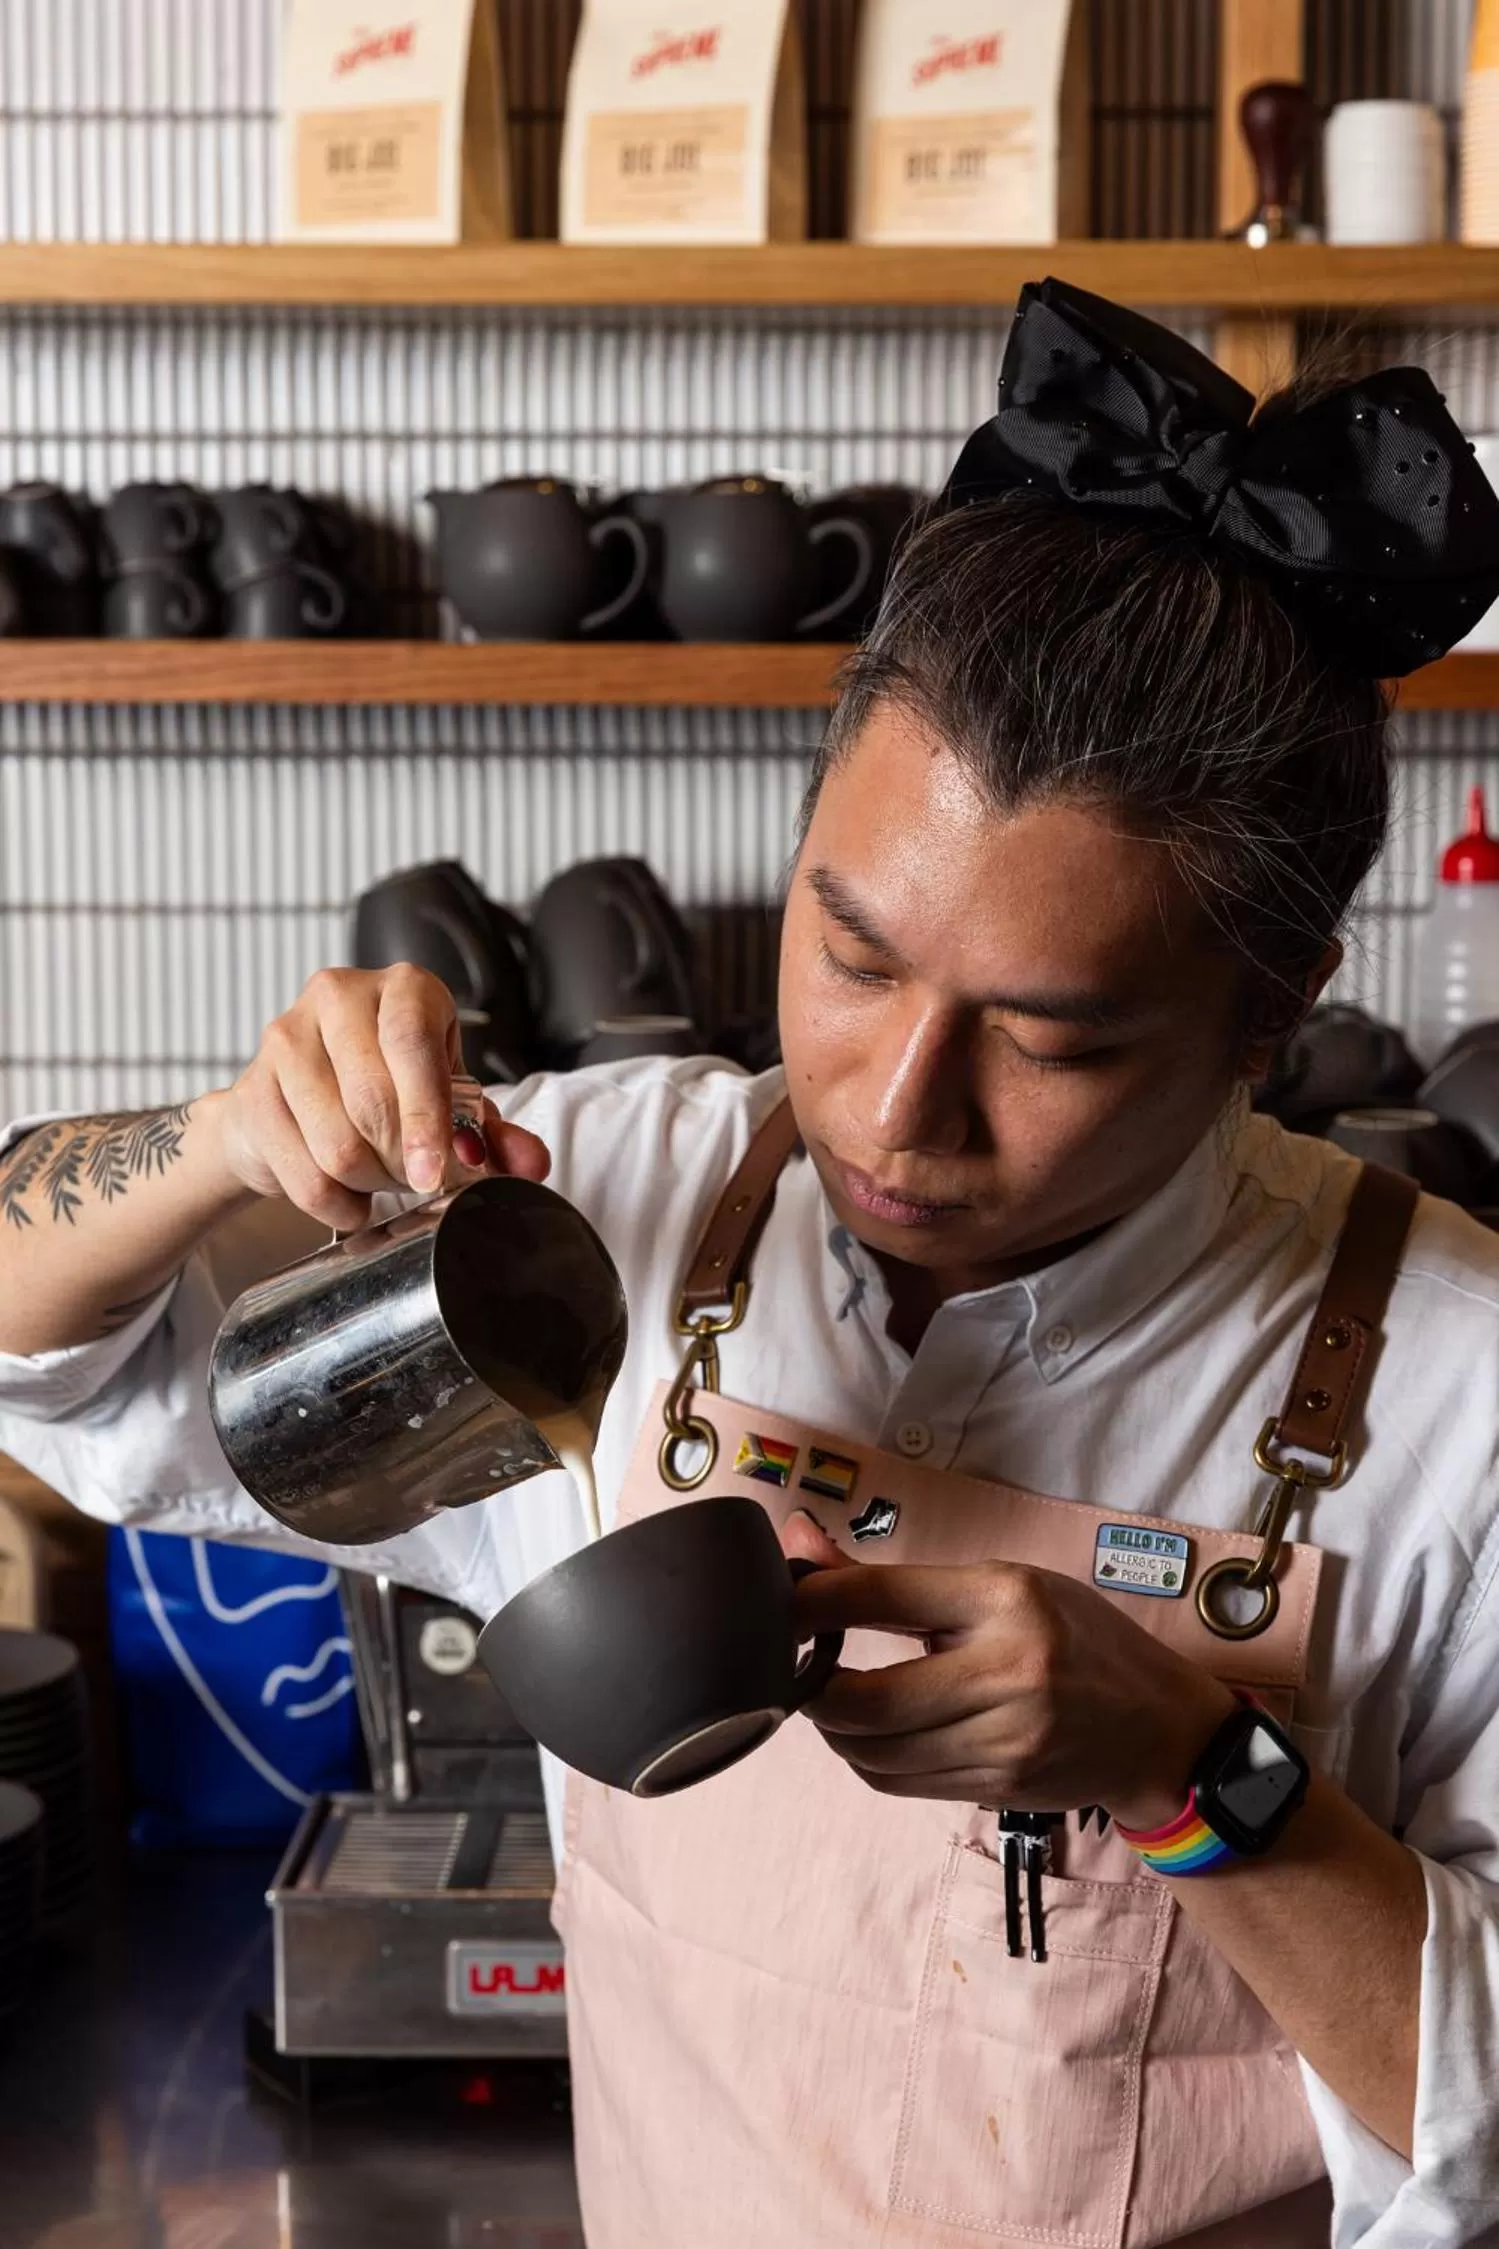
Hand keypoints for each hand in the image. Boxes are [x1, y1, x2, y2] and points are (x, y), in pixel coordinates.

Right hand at [208, 963, 550, 1231]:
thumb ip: (494, 1133)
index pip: (413, 1047)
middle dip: (400, 1160)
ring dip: (367, 1182)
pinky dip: (331, 1202)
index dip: (427, 1117)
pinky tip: (345, 1197)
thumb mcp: (448, 1102)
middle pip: (374, 1101)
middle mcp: (340, 995)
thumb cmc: (386, 1089)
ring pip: (336, 1142)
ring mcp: (287, 1037)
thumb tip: (531, 1163)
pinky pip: (300, 1170)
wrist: (295, 1100)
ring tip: (379, 1179)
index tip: (435, 1172)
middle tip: (414, 1178)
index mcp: (404, 988)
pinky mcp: (252, 1088)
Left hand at [783, 1512, 1235, 1828]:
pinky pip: (898, 1782)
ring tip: (835, 1696)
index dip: (811, 1602)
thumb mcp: (1000, 1586)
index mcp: (1006, 1601)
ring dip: (835, 1728)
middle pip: (863, 1700)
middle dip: (811, 1688)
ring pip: (872, 1752)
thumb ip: (891, 1581)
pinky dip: (868, 1757)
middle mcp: (1008, 1674)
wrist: (1159, 1730)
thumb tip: (796, 1544)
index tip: (779, 1602)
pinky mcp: (996, 1788)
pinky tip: (874, 1731)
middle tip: (798, 1665)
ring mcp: (1004, 1742)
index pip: (880, 1597)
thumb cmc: (1077, 1640)